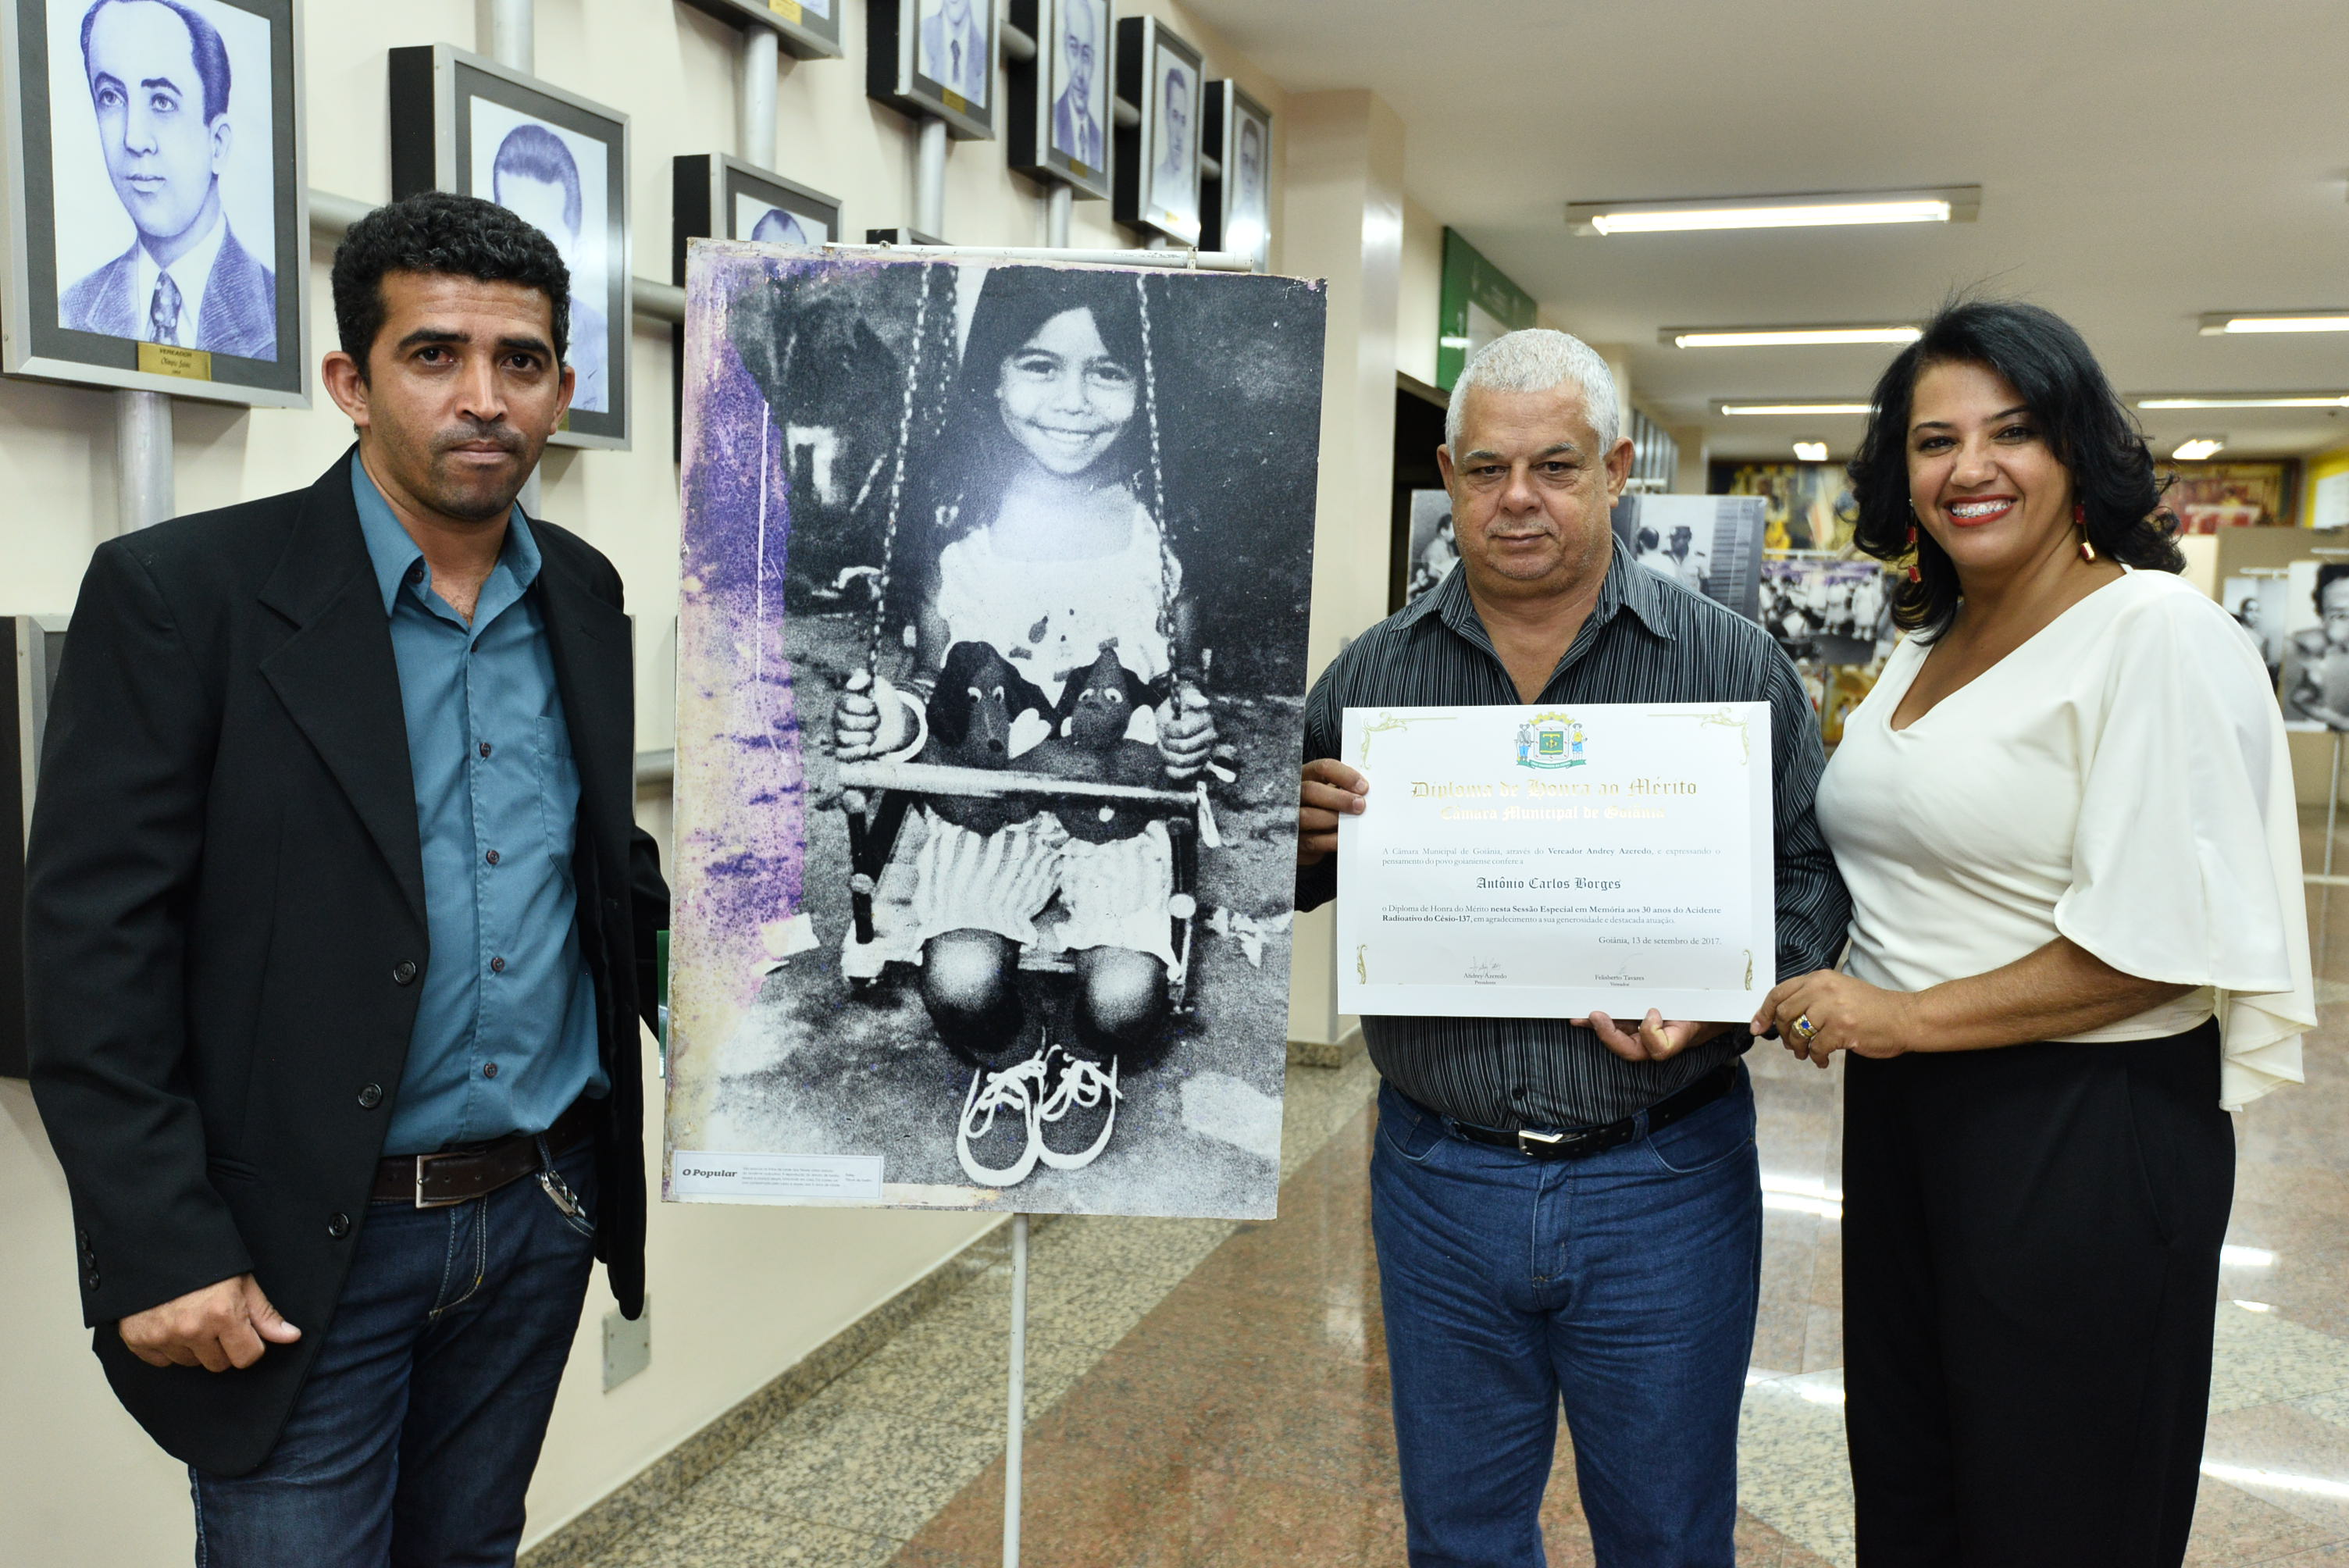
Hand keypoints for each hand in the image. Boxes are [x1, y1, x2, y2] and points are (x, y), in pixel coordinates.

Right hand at [118, 1273, 299, 1371]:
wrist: (155, 1246)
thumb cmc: (205, 1260)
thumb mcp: (242, 1281)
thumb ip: (265, 1314)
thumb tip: (291, 1337)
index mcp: (222, 1314)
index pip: (247, 1357)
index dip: (249, 1344)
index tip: (243, 1329)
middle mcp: (191, 1329)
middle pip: (219, 1364)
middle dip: (222, 1346)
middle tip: (214, 1319)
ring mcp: (162, 1336)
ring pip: (190, 1363)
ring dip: (194, 1347)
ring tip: (190, 1316)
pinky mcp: (137, 1340)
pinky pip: (162, 1361)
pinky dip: (168, 1347)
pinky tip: (169, 1322)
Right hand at [834, 672, 914, 760]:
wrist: (897, 725)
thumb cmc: (887, 704)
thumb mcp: (881, 686)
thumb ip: (866, 678)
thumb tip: (851, 684)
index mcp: (844, 701)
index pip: (846, 703)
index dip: (863, 706)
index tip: (874, 706)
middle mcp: (837, 717)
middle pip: (846, 722)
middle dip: (868, 722)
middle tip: (876, 721)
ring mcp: (839, 734)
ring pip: (843, 738)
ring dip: (865, 737)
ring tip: (873, 734)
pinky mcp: (844, 750)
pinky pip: (840, 754)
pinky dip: (854, 752)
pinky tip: (866, 749)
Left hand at [1156, 684, 1216, 778]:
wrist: (1179, 718)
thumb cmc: (1179, 705)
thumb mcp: (1182, 695)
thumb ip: (1191, 696)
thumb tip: (1204, 702)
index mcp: (1206, 720)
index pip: (1183, 730)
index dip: (1168, 728)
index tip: (1164, 723)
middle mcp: (1210, 737)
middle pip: (1182, 747)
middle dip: (1166, 741)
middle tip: (1161, 736)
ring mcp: (1205, 752)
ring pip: (1181, 761)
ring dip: (1167, 754)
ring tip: (1163, 746)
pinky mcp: (1199, 765)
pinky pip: (1185, 774)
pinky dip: (1173, 771)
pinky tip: (1167, 764)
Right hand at [1297, 758, 1366, 865]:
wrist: (1305, 834)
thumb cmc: (1324, 808)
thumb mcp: (1331, 793)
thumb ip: (1344, 789)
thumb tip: (1367, 792)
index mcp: (1307, 776)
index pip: (1323, 768)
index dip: (1344, 775)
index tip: (1363, 787)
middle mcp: (1295, 795)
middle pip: (1311, 790)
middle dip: (1338, 798)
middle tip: (1360, 805)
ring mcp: (1290, 818)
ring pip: (1307, 816)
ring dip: (1333, 819)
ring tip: (1352, 823)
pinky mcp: (1294, 841)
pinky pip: (1312, 841)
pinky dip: (1330, 840)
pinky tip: (1344, 839)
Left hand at [1579, 1010, 1726, 1062]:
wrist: (1703, 1007)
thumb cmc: (1703, 1006)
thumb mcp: (1702, 1005)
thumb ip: (1692, 1008)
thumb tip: (1664, 1005)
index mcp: (1677, 1038)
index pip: (1659, 1049)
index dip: (1650, 1034)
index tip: (1652, 1012)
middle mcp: (1656, 1042)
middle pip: (1630, 1049)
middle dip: (1609, 1034)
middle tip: (1596, 1016)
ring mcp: (1642, 1034)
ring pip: (1617, 1037)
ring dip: (1596, 1027)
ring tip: (1579, 1017)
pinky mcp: (1632, 1023)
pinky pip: (1614, 1024)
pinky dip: (1598, 1021)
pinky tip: (1580, 1016)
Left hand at [1752, 970, 1913, 1068]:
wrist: (1904, 1018)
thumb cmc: (1870, 1008)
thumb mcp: (1838, 991)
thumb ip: (1811, 998)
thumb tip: (1779, 1019)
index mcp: (1820, 978)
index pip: (1779, 993)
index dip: (1764, 1012)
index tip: (1758, 1027)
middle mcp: (1823, 989)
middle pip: (1784, 1014)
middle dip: (1783, 1033)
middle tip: (1791, 1045)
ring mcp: (1832, 1009)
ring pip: (1797, 1033)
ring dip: (1798, 1048)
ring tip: (1807, 1054)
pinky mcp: (1841, 1029)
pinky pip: (1816, 1048)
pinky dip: (1817, 1058)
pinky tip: (1824, 1060)